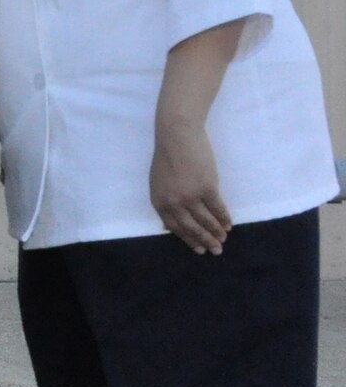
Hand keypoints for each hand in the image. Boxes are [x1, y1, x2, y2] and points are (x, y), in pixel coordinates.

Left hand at [150, 115, 231, 253]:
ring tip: (224, 238)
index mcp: (160, 202)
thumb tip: (169, 224)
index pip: (176, 228)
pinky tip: (229, 224)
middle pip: (192, 228)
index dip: (189, 240)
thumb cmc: (167, 157)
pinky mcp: (208, 188)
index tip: (198, 249)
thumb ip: (165, 201)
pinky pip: (218, 208)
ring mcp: (191, 196)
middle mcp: (174, 203)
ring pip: (207, 220)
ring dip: (217, 232)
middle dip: (205, 241)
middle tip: (216, 250)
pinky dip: (224, 218)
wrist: (177, 136)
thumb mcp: (158, 183)